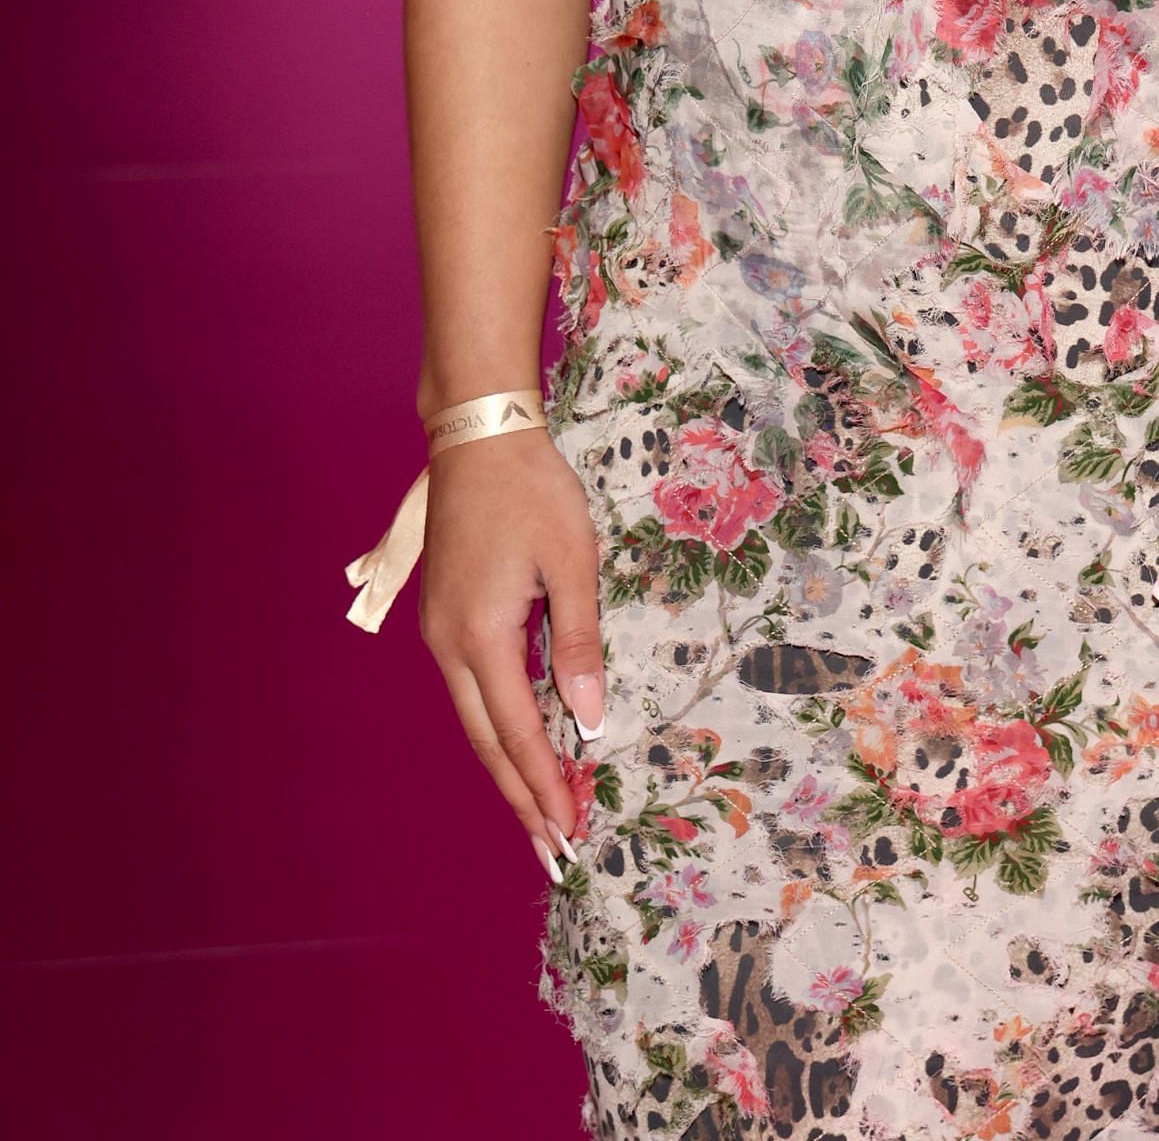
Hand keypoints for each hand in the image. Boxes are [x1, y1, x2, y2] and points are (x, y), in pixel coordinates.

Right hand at [418, 428, 605, 881]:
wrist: (478, 436)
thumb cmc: (531, 490)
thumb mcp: (572, 562)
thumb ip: (579, 644)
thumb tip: (588, 721)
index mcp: (480, 637)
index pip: (517, 732)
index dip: (545, 786)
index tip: (570, 833)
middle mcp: (449, 646)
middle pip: (486, 742)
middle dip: (522, 799)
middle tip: (555, 852)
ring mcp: (440, 632)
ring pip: (475, 720)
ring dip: (509, 767)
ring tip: (542, 813)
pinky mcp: (444, 617)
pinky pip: (472, 690)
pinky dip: (497, 728)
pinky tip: (520, 745)